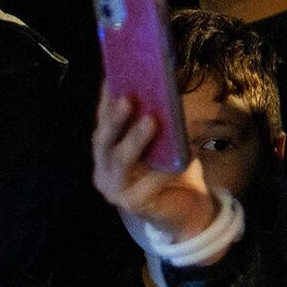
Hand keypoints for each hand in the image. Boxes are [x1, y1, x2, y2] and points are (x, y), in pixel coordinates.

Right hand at [91, 90, 218, 244]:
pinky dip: (163, 170)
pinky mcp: (131, 205)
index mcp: (106, 151)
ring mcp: (113, 189)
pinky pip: (147, 185)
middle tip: (128, 98)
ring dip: (135, 139)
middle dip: (115, 118)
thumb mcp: (164, 143)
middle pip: (103, 141)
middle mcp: (103, 169)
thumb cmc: (171, 170)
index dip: (105, 100)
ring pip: (121, 161)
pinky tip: (180, 159)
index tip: (113, 76)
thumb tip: (163, 91)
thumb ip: (157, 123)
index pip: (101, 121)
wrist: (185, 209)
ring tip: (151, 120)